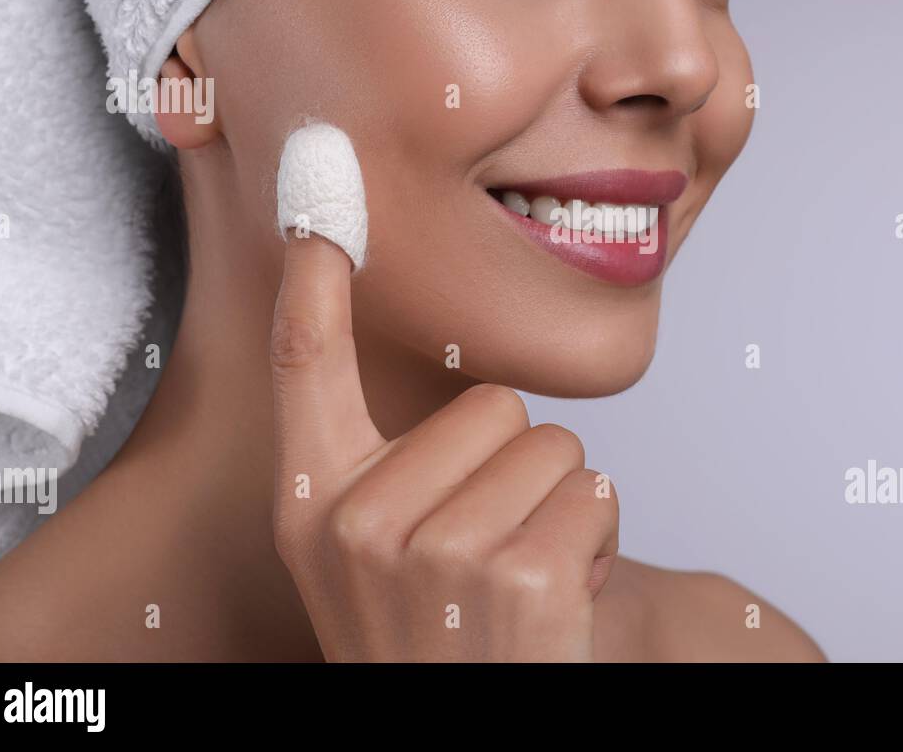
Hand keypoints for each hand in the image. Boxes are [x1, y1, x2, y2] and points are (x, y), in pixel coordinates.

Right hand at [268, 233, 618, 660]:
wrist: (464, 726)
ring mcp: (438, 553)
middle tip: (485, 554)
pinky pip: (596, 492)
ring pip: (553, 445)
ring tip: (516, 583)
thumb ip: (386, 468)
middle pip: (491, 406)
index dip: (312, 284)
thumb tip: (442, 379)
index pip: (306, 371)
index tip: (314, 204)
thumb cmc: (431, 636)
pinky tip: (556, 600)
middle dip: (512, 469)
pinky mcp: (520, 576)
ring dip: (557, 506)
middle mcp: (361, 524)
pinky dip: (596, 539)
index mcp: (315, 506)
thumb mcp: (369, 558)